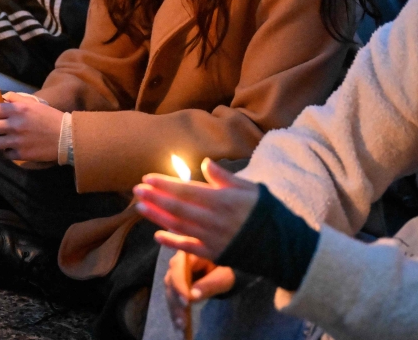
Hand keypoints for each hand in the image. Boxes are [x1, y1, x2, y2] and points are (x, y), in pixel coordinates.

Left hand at [0, 91, 63, 161]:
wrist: (66, 136)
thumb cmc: (49, 117)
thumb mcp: (32, 103)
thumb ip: (12, 98)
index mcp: (17, 109)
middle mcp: (14, 125)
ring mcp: (16, 141)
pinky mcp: (20, 154)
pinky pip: (4, 153)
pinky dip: (7, 150)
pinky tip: (13, 146)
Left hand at [134, 158, 259, 260]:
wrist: (281, 245)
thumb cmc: (265, 211)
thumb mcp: (249, 188)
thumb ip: (224, 177)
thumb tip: (205, 163)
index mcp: (222, 200)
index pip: (187, 190)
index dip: (165, 184)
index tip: (148, 178)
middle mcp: (214, 219)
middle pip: (178, 207)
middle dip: (155, 197)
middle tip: (136, 190)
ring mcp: (212, 238)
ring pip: (178, 226)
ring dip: (157, 216)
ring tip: (139, 207)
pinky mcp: (213, 254)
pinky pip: (188, 248)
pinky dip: (171, 242)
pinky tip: (156, 235)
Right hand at [164, 250, 234, 331]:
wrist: (229, 268)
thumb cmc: (228, 267)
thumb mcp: (223, 275)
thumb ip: (210, 283)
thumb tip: (193, 296)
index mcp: (189, 250)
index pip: (178, 267)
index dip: (180, 285)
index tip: (186, 301)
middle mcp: (179, 260)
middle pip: (171, 280)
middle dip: (176, 301)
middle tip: (183, 321)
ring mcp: (176, 271)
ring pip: (170, 290)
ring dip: (174, 308)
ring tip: (181, 325)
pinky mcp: (177, 283)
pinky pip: (173, 296)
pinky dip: (176, 310)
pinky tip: (179, 323)